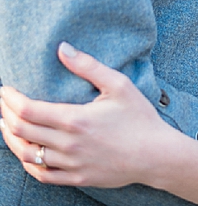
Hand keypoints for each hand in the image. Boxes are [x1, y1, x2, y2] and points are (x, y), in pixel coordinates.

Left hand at [0, 43, 173, 187]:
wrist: (155, 155)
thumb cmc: (139, 117)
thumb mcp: (118, 84)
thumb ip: (88, 66)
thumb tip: (62, 48)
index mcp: (75, 120)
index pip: (29, 111)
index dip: (11, 100)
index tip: (5, 89)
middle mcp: (68, 145)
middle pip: (23, 131)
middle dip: (7, 114)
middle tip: (3, 102)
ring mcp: (71, 165)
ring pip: (28, 155)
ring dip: (12, 139)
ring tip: (7, 125)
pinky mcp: (77, 178)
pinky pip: (42, 175)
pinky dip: (28, 163)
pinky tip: (25, 152)